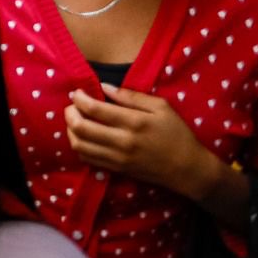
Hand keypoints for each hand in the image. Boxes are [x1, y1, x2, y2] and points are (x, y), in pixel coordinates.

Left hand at [65, 86, 216, 198]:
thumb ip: (131, 96)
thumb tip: (104, 87)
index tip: (77, 93)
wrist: (189, 169)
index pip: (93, 108)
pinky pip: (87, 159)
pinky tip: (84, 137)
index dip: (78, 98)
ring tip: (75, 120)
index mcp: (134, 122)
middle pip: (80, 127)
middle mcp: (122, 141)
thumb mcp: (161, 108)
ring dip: (70, 130)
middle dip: (69, 113)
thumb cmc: (177, 134)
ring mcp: (118, 158)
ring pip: (79, 145)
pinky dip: (79, 146)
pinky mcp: (117, 169)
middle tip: (72, 105)